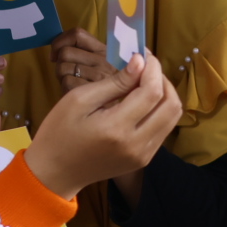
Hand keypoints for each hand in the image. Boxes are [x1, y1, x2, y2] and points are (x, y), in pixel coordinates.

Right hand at [24, 52, 182, 198]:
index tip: (143, 54)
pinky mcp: (144, 159)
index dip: (153, 68)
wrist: (54, 173)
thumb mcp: (79, 100)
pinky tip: (141, 101)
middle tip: (145, 66)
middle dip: (163, 79)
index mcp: (117, 128)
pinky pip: (163, 129)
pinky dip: (159, 110)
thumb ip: (113, 83)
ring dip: (164, 94)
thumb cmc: (59, 132)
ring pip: (172, 117)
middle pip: (171, 105)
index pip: (152, 92)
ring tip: (144, 81)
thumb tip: (140, 62)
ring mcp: (143, 155)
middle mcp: (137, 144)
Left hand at [50, 28, 111, 92]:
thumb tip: (56, 48)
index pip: (77, 34)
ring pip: (63, 67)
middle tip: (67, 73)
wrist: (115, 112)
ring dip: (61, 76)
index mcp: (106, 50)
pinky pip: (66, 82)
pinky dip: (65, 88)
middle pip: (66, 52)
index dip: (60, 41)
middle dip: (60, 63)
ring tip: (72, 83)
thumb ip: (83, 51)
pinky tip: (74, 93)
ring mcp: (99, 77)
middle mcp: (105, 61)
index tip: (56, 52)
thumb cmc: (102, 87)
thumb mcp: (99, 64)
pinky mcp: (92, 92)